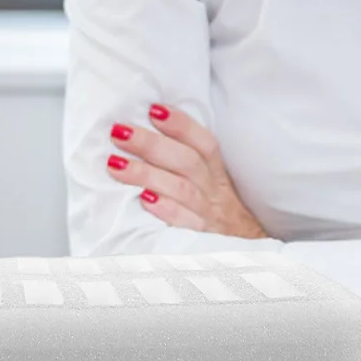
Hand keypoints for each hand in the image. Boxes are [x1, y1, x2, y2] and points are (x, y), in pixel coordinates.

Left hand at [106, 103, 268, 238]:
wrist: (245, 251)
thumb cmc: (214, 208)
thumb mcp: (209, 182)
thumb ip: (184, 160)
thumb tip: (142, 133)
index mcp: (216, 172)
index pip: (204, 143)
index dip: (181, 124)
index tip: (153, 109)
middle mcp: (214, 190)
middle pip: (186, 162)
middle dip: (151, 144)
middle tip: (119, 132)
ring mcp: (208, 214)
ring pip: (181, 189)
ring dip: (147, 174)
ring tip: (115, 164)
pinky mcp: (201, 239)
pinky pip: (185, 223)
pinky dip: (166, 210)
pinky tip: (143, 200)